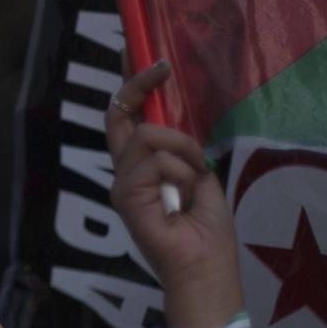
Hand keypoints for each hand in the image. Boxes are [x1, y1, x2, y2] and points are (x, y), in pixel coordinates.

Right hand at [105, 61, 243, 326]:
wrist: (206, 271)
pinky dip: (181, 172)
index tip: (147, 56)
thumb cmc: (207, 233)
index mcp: (141, 169)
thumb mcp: (201, 178)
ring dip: (185, 151)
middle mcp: (124, 173)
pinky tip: (186, 196)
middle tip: (161, 67)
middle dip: (138, 84)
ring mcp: (122, 185)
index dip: (131, 84)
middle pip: (119, 114)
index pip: (126, 118)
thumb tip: (178, 125)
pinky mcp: (126, 198)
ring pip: (148, 137)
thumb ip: (185, 152)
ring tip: (196, 180)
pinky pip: (156, 162)